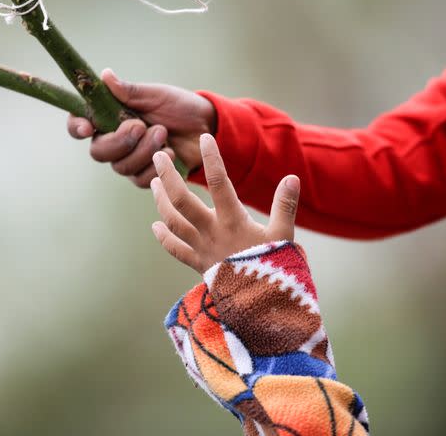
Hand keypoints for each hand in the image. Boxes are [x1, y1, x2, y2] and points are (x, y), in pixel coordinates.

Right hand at [66, 69, 216, 186]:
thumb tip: (105, 76)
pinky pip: (141, 180)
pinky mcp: (146, 176)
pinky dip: (157, 166)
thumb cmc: (178, 106)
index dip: (77, 128)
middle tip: (142, 126)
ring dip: (145, 150)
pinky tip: (171, 153)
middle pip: (98, 152)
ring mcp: (129, 160)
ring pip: (121, 167)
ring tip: (164, 133)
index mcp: (109, 117)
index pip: (80, 124)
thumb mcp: (156, 95)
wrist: (207, 127)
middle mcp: (115, 141)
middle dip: (120, 141)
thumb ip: (130, 91)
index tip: (89, 128)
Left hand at [150, 133, 299, 273]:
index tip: (204, 137)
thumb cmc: (276, 269)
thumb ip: (285, 205)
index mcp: (234, 221)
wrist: (262, 308)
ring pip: (172, 222)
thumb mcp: (284, 236)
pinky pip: (175, 250)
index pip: (219, 182)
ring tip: (153, 182)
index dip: (212, 158)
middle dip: (168, 176)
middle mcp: (212, 233)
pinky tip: (155, 225)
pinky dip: (163, 237)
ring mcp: (201, 249)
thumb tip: (292, 177)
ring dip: (160, 200)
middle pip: (182, 200)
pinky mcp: (198, 265)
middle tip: (158, 155)